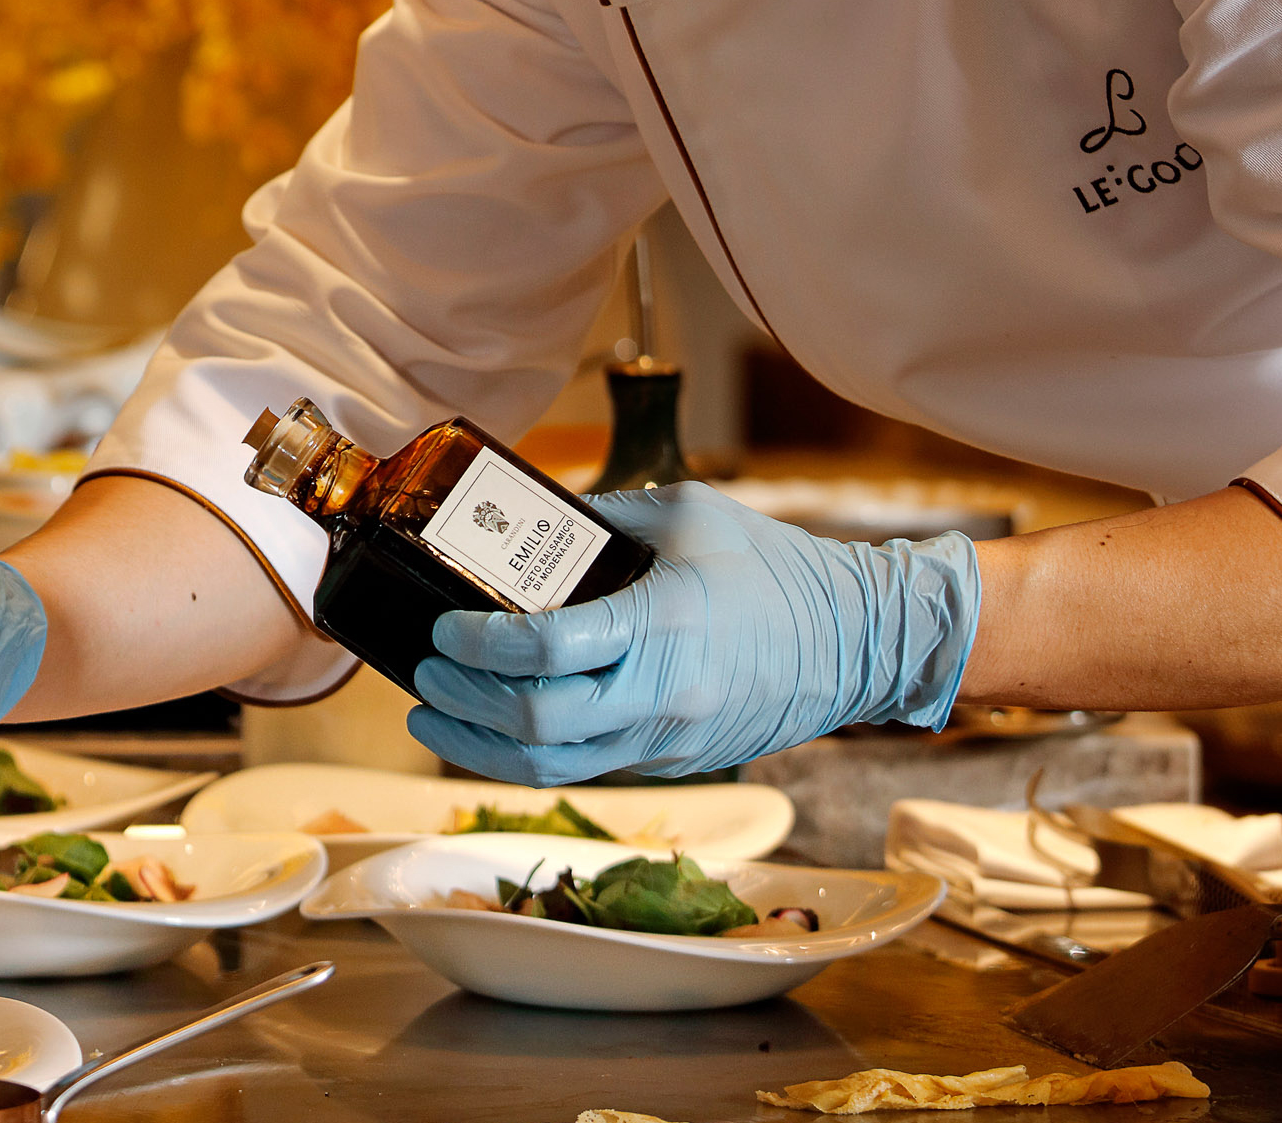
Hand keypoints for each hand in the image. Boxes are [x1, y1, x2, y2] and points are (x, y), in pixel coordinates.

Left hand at [408, 483, 979, 784]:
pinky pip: (584, 769)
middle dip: (462, 702)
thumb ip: (606, 515)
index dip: (479, 646)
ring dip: (477, 748)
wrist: (857, 641)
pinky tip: (492, 732)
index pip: (546, 651)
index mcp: (662, 624)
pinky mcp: (672, 762)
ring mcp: (665, 739)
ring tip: (432, 719)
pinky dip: (526, 755)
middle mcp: (660, 694)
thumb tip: (536, 516)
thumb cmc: (774, 568)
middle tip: (424, 673)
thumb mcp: (688, 513)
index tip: (444, 629)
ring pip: (551, 766)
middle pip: (535, 723)